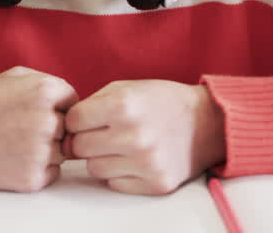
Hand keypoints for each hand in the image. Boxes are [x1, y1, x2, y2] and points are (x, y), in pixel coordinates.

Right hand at [0, 66, 77, 191]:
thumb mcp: (13, 76)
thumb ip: (48, 83)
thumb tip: (75, 102)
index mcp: (45, 90)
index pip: (74, 101)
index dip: (57, 107)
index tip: (35, 111)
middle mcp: (47, 120)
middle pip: (69, 128)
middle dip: (52, 128)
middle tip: (20, 128)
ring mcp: (41, 151)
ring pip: (62, 151)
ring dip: (45, 149)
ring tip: (14, 142)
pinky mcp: (33, 178)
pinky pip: (52, 173)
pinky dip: (37, 168)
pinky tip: (12, 158)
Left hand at [64, 80, 225, 194]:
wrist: (206, 122)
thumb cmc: (160, 101)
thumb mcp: (126, 87)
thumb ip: (93, 104)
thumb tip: (66, 131)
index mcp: (124, 105)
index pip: (73, 121)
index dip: (78, 119)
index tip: (89, 118)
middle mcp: (134, 136)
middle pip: (80, 147)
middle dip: (86, 140)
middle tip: (103, 133)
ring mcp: (146, 163)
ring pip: (94, 169)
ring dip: (102, 158)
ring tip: (121, 145)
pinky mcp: (155, 184)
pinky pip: (114, 184)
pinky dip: (119, 173)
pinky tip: (135, 158)